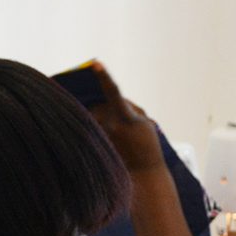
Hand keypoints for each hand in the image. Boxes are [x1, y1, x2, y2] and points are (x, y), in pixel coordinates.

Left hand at [85, 61, 165, 175]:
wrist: (144, 172)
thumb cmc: (146, 143)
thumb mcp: (143, 120)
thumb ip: (126, 104)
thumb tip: (105, 97)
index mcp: (124, 116)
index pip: (112, 91)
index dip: (103, 76)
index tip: (95, 64)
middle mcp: (109, 124)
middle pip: (98, 102)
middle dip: (103, 105)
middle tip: (110, 117)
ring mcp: (100, 134)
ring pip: (92, 115)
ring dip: (99, 118)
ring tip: (116, 134)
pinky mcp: (95, 143)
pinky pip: (90, 127)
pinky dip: (93, 126)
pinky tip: (104, 133)